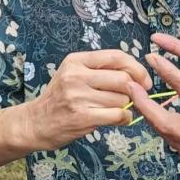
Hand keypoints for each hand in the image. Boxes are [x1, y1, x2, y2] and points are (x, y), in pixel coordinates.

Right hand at [24, 50, 151, 149]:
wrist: (35, 123)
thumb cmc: (61, 98)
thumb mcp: (74, 74)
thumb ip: (101, 70)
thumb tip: (137, 74)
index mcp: (76, 60)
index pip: (116, 56)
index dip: (137, 68)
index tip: (145, 80)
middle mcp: (76, 76)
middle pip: (123, 78)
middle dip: (133, 90)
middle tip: (131, 98)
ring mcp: (78, 96)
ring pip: (122, 98)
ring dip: (126, 106)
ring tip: (115, 109)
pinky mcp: (82, 117)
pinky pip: (117, 115)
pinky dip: (124, 118)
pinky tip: (118, 119)